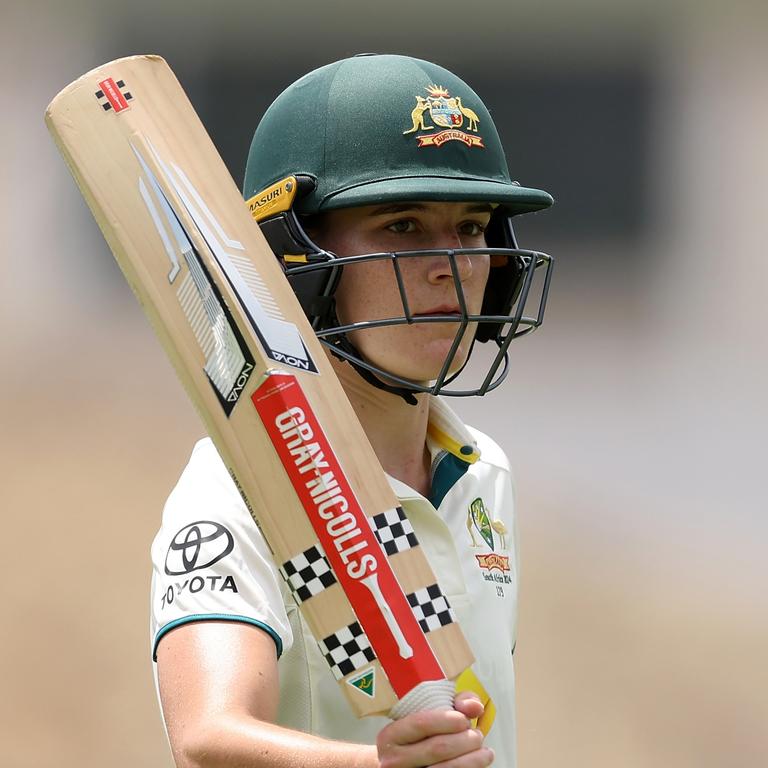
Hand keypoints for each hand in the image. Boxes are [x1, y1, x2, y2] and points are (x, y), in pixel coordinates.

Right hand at [375, 692, 493, 766]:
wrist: (398, 765)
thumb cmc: (416, 737)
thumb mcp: (425, 715)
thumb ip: (453, 703)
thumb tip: (474, 706)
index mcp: (391, 735)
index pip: (421, 724)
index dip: (447, 720)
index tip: (464, 719)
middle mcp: (394, 760)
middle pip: (437, 748)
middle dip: (465, 740)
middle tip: (477, 736)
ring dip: (473, 760)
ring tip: (484, 752)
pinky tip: (477, 764)